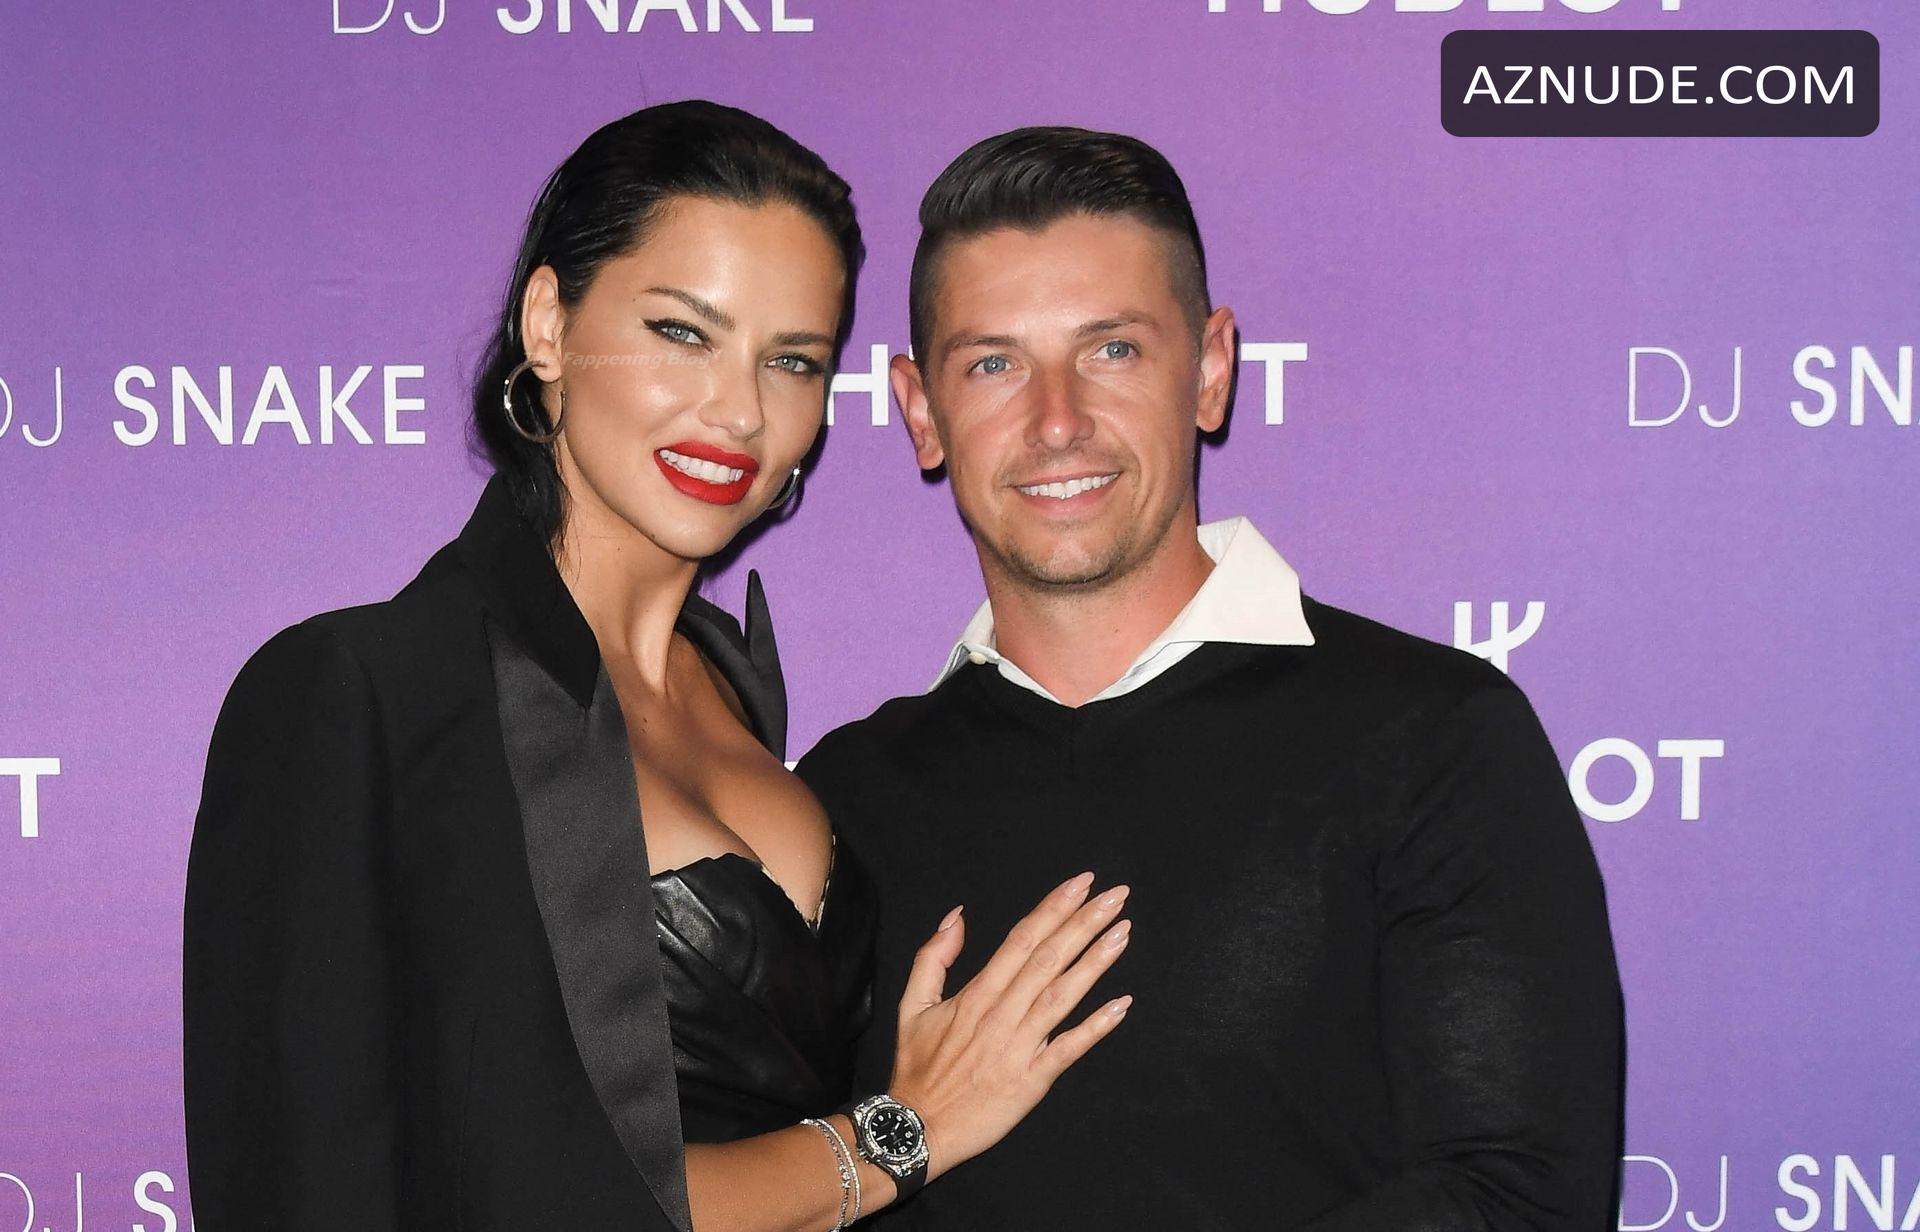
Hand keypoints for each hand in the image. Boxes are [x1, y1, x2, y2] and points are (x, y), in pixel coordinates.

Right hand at [885, 871, 1133, 1180]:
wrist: (918, 1127)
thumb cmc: (918, 1068)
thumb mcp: (912, 1005)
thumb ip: (933, 956)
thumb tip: (957, 916)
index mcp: (976, 994)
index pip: (1022, 939)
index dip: (1053, 908)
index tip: (1081, 883)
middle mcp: (1001, 1014)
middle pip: (1049, 958)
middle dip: (1084, 922)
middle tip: (1116, 894)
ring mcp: (1019, 1047)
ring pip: (1062, 996)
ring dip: (1096, 962)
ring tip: (1123, 932)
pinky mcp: (1032, 1080)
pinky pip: (1069, 1048)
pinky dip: (1096, 1026)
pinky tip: (1122, 1004)